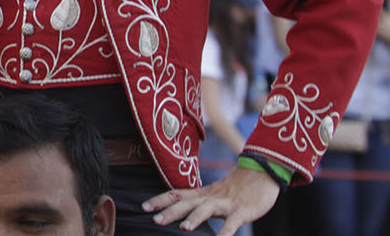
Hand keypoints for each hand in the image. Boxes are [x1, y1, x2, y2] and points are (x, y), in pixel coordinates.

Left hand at [144, 166, 279, 232]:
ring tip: (183, 228)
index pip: (176, 195)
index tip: (143, 207)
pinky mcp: (242, 211)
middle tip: (154, 220)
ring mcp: (226, 204)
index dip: (159, 200)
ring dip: (194, 219)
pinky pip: (232, 223)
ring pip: (207, 210)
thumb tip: (179, 211)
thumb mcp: (212, 194)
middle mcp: (210, 197)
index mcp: (201, 193)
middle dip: (170, 212)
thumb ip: (197, 202)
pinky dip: (226, 233)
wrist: (261, 175)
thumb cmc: (235, 189)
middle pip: (187, 203)